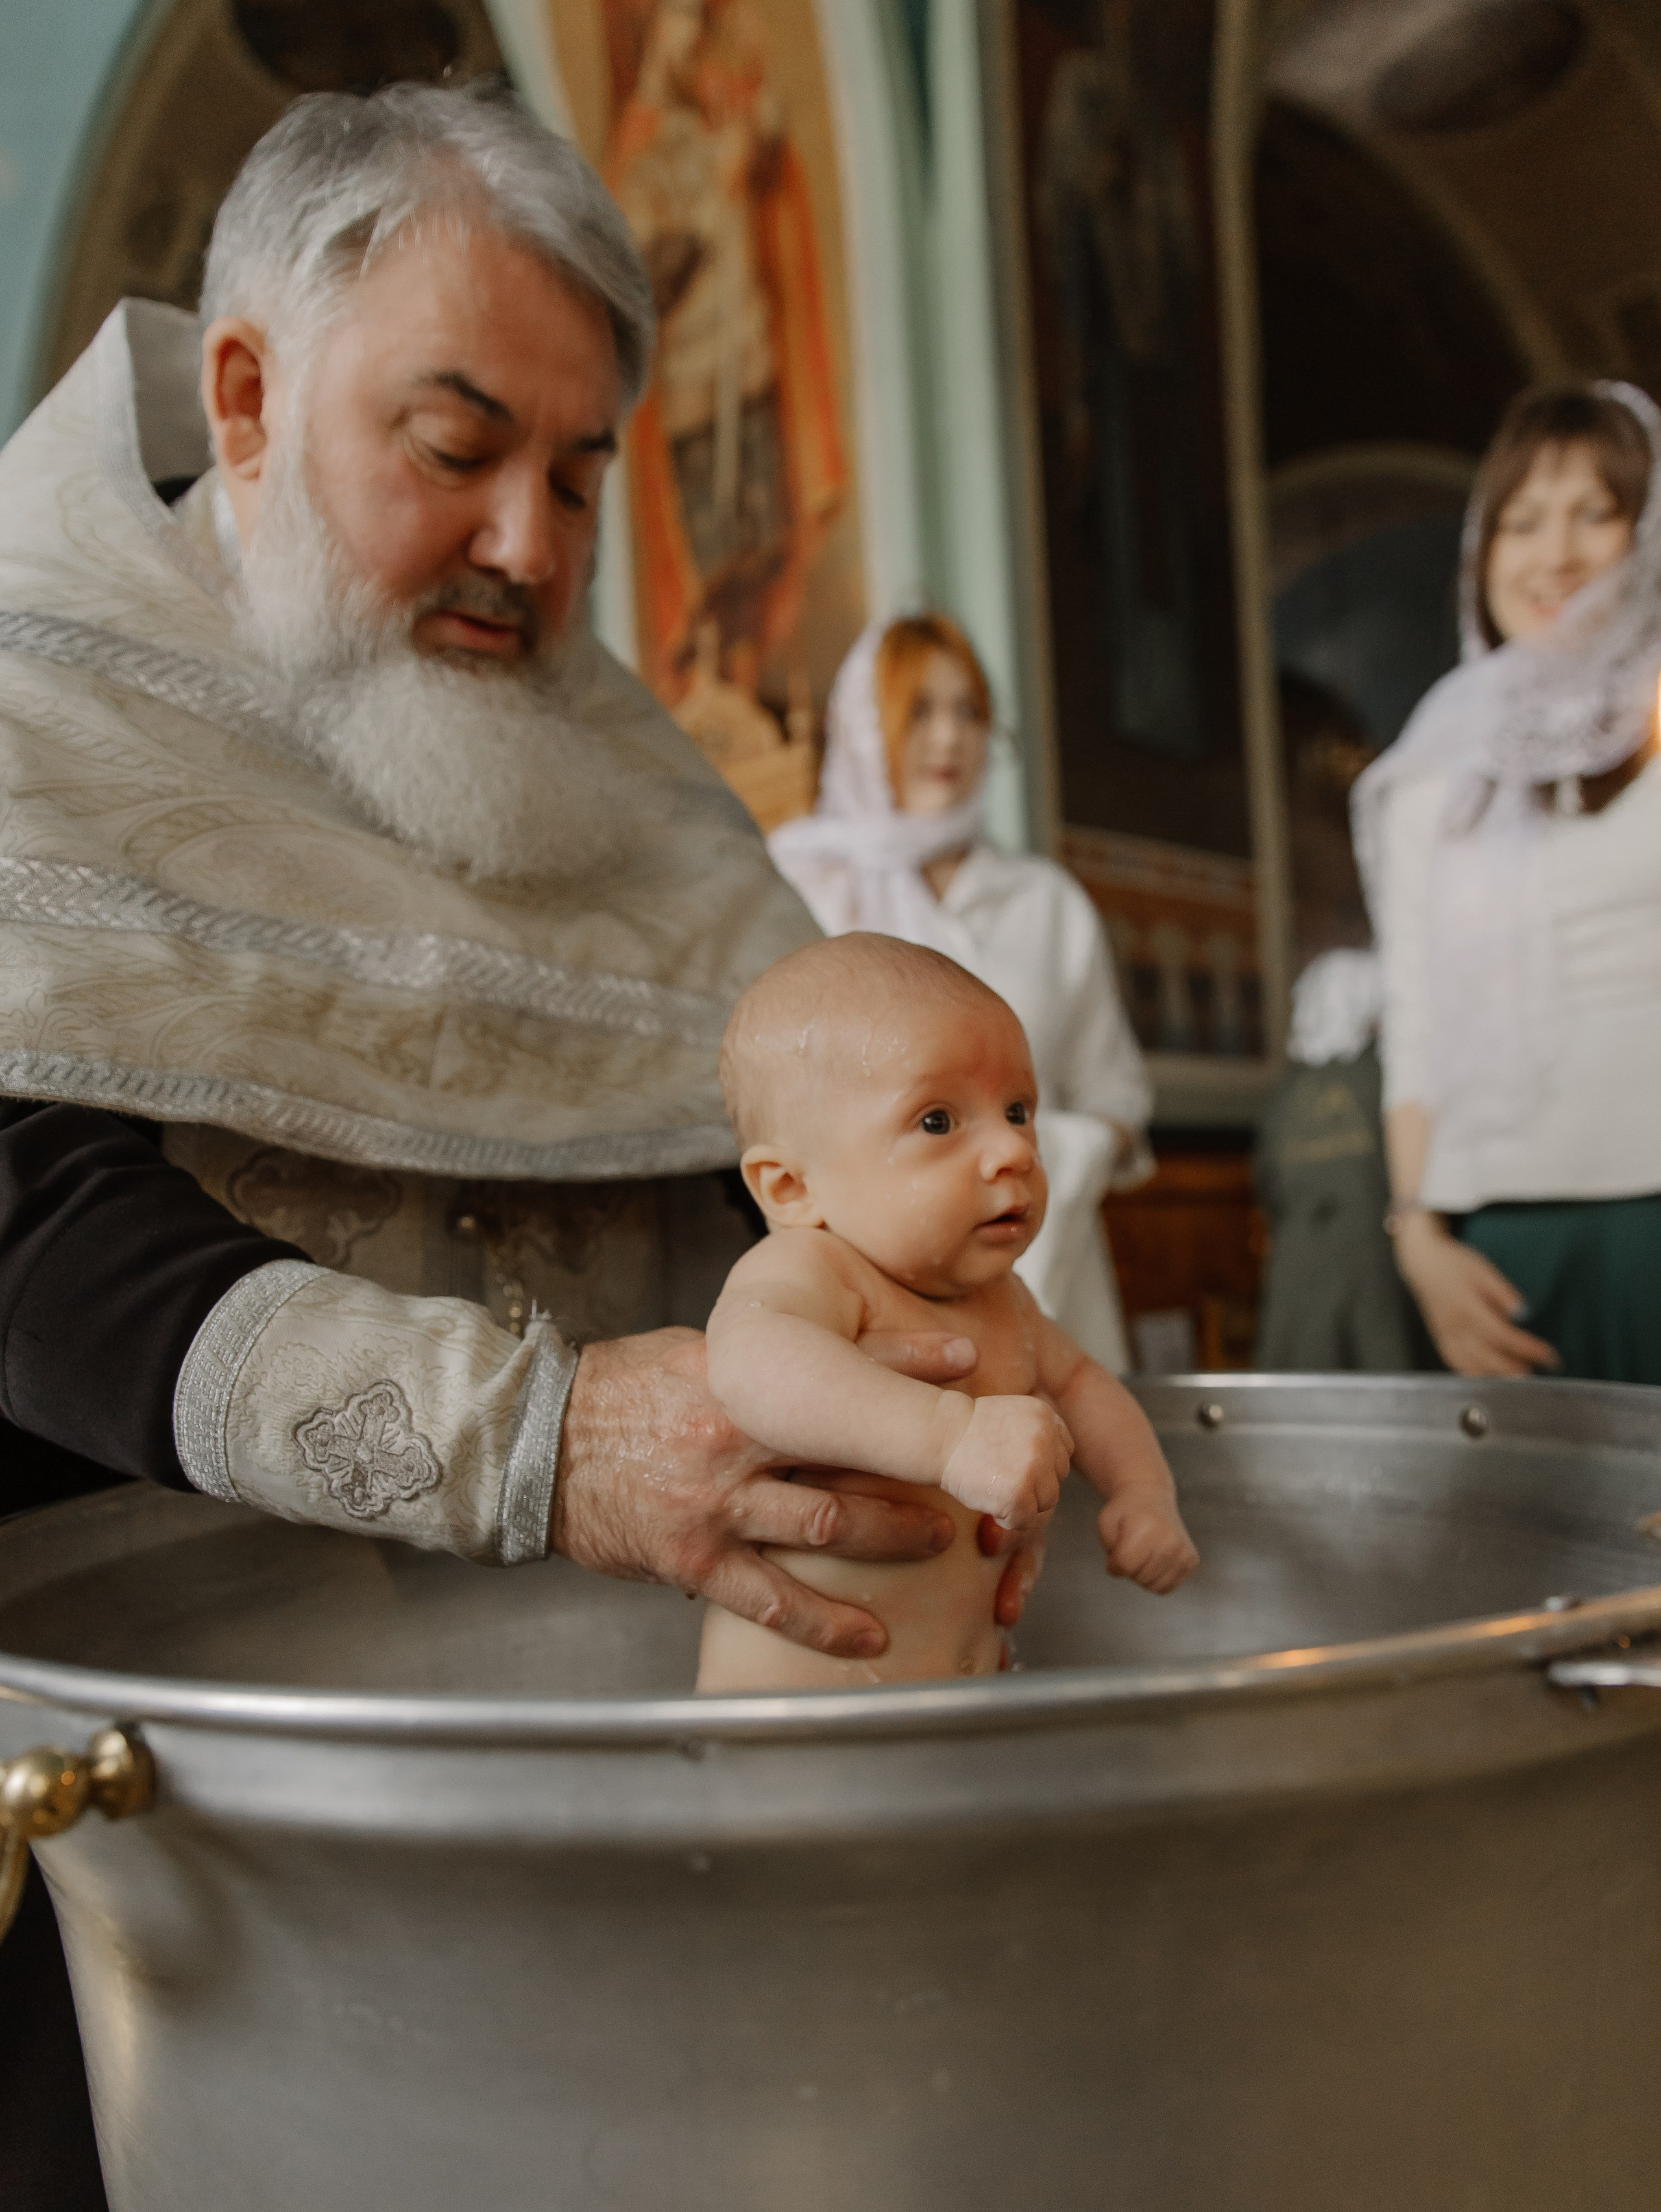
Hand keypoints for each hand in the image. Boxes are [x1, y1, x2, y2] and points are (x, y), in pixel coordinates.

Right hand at [552, 1328, 981, 1658]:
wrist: (533, 1445)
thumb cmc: (613, 1394)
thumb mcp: (688, 1357)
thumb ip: (753, 1367)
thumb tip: (816, 1357)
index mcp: (737, 1381)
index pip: (837, 1366)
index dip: (906, 1362)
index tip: (965, 1359)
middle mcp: (735, 1440)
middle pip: (850, 1446)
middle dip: (920, 1460)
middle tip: (974, 1468)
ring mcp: (717, 1504)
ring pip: (829, 1521)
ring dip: (893, 1533)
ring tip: (943, 1540)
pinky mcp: (695, 1559)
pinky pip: (772, 1599)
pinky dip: (827, 1622)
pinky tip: (871, 1635)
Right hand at [940, 1394, 1071, 1531]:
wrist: (937, 1436)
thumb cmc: (967, 1432)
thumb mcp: (1012, 1417)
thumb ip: (1038, 1435)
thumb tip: (1054, 1468)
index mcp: (1045, 1416)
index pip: (1063, 1452)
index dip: (1042, 1464)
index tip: (1016, 1464)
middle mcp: (1045, 1439)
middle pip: (1057, 1477)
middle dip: (1034, 1483)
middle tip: (1000, 1477)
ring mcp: (1034, 1467)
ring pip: (1047, 1501)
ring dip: (1023, 1502)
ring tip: (994, 1488)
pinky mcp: (1019, 1494)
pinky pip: (1026, 1521)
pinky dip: (1007, 1518)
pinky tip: (987, 1500)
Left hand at [1096, 1493, 1197, 1595]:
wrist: (1150, 1496)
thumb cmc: (1126, 1511)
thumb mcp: (1106, 1523)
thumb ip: (1109, 1550)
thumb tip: (1123, 1572)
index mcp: (1146, 1530)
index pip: (1124, 1566)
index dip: (1113, 1563)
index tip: (1115, 1550)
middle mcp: (1169, 1541)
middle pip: (1139, 1578)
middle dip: (1129, 1568)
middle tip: (1131, 1547)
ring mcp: (1183, 1552)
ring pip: (1154, 1586)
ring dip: (1143, 1575)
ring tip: (1143, 1553)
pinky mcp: (1191, 1560)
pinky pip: (1168, 1586)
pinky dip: (1157, 1579)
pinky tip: (1155, 1560)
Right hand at [1394, 1213, 1559, 1377]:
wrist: (1422, 1263)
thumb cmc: (1454, 1264)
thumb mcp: (1483, 1270)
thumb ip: (1503, 1293)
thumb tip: (1524, 1313)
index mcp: (1469, 1309)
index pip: (1504, 1336)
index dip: (1529, 1349)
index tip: (1550, 1355)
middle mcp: (1456, 1328)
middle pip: (1490, 1358)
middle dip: (1518, 1368)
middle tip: (1541, 1370)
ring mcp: (1447, 1337)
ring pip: (1472, 1366)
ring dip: (1498, 1376)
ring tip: (1520, 1377)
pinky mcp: (1440, 1340)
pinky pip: (1457, 1364)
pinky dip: (1474, 1374)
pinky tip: (1490, 1376)